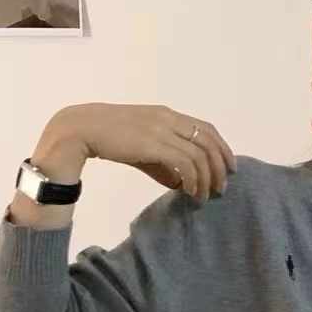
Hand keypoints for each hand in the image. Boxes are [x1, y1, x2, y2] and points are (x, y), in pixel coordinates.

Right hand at [39, 103, 236, 201]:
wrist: (81, 130)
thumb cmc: (109, 139)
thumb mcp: (142, 148)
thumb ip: (163, 163)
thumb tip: (181, 183)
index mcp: (168, 115)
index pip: (206, 128)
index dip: (223, 148)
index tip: (230, 168)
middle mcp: (169, 119)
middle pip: (209, 141)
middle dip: (221, 166)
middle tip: (222, 188)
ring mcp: (161, 129)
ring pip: (200, 155)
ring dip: (207, 178)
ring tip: (204, 196)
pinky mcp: (153, 143)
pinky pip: (185, 163)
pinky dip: (192, 180)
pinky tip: (189, 192)